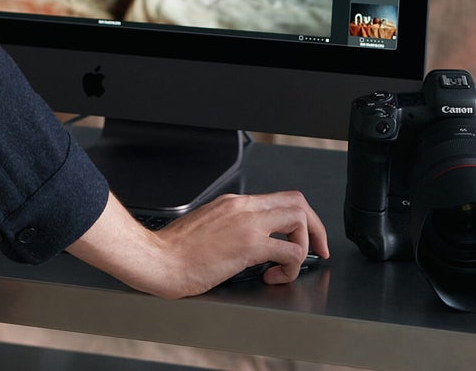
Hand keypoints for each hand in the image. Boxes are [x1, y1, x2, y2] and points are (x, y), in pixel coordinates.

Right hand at [68, 190, 328, 298]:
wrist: (159, 259)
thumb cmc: (175, 250)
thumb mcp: (206, 226)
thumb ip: (229, 225)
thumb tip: (248, 238)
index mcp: (233, 203)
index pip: (279, 198)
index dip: (301, 217)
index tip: (305, 237)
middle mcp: (243, 207)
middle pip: (298, 202)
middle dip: (315, 228)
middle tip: (317, 249)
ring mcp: (248, 224)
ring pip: (299, 220)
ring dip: (303, 245)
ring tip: (287, 265)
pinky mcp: (249, 246)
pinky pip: (290, 251)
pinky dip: (291, 267)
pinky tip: (274, 277)